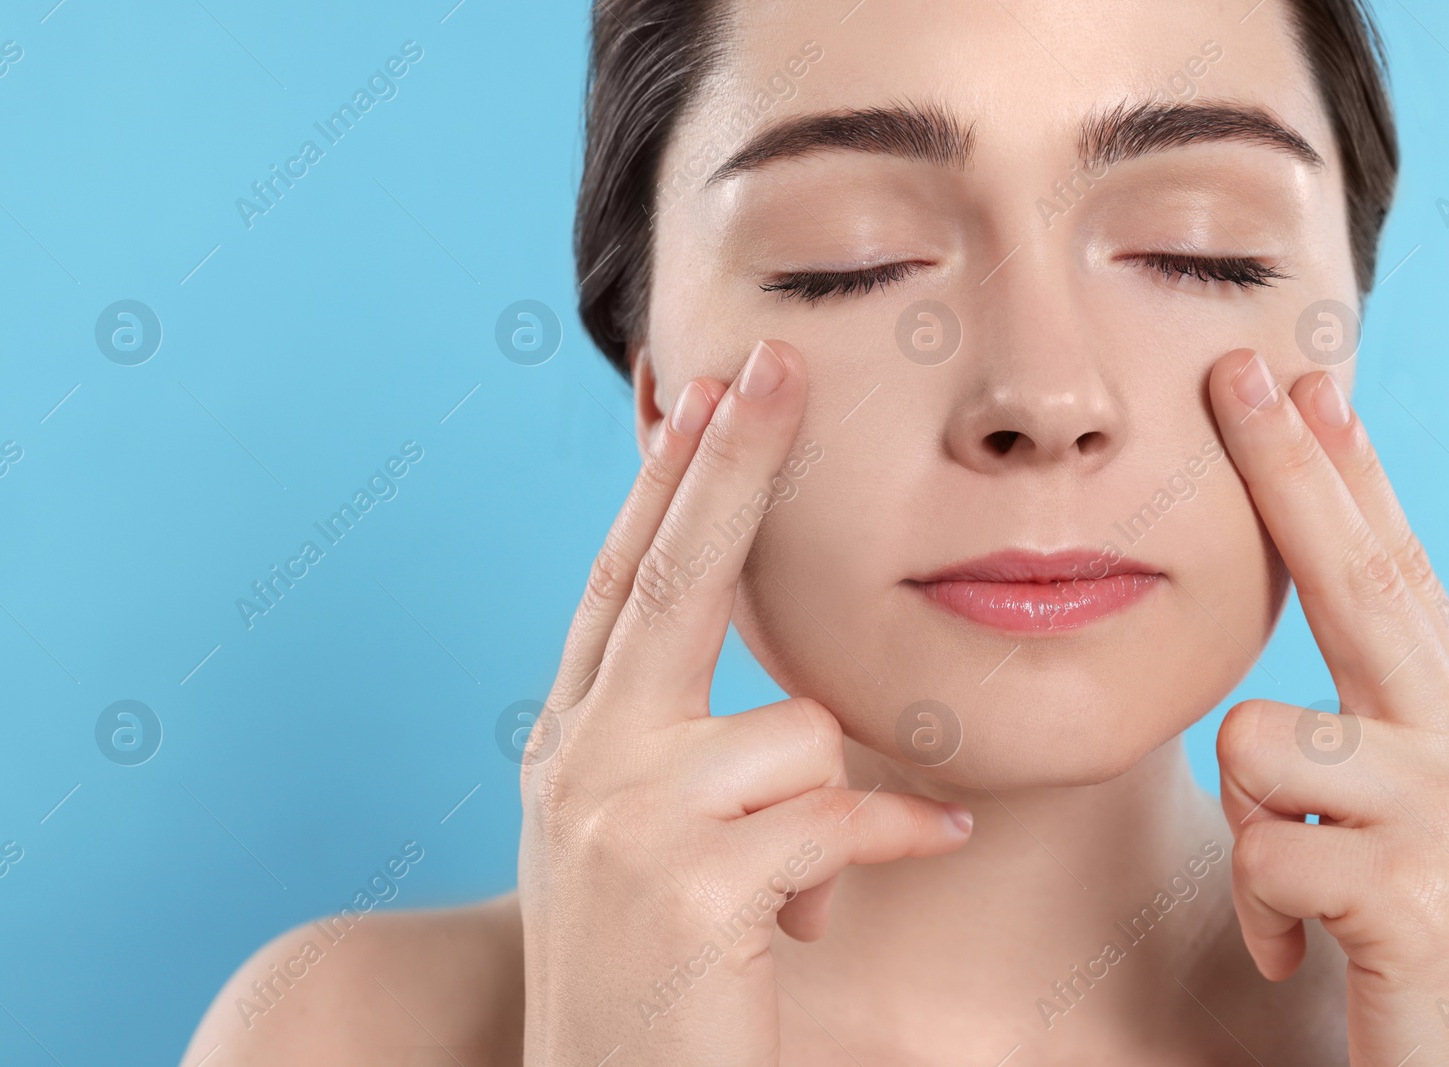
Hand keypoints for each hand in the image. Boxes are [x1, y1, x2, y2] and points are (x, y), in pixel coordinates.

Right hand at [517, 339, 972, 1065]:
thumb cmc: (652, 977)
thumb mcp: (644, 848)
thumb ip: (694, 759)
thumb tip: (803, 711)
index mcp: (574, 742)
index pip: (628, 581)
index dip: (670, 482)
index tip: (709, 394)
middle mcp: (584, 760)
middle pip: (677, 575)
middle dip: (732, 460)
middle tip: (774, 364)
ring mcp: (626, 815)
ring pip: (799, 731)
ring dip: (823, 817)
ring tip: (786, 895)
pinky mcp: (689, 879)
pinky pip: (839, 813)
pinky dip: (874, 852)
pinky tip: (830, 911)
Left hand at [1210, 349, 1448, 1064]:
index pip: (1392, 573)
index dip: (1346, 474)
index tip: (1305, 382)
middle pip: (1360, 580)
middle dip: (1293, 468)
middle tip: (1242, 374)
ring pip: (1259, 741)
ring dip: (1256, 826)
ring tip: (1306, 893)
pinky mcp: (1415, 887)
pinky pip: (1262, 850)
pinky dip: (1262, 910)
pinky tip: (1305, 949)